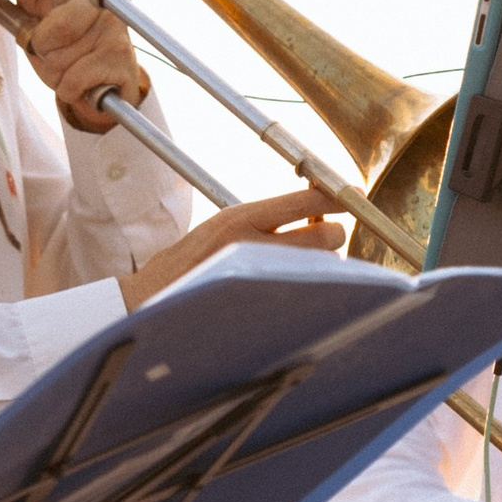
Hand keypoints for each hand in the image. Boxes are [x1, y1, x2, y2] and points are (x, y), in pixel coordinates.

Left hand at [0, 0, 151, 131]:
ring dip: (56, 71)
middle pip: (55, 28)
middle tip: (52, 48)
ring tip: (72, 65)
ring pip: (59, 59)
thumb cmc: (73, 44)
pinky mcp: (122, 59)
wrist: (108, 85)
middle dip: (43, 47)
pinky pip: (71, 81)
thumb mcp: (43, 13)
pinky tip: (83, 83)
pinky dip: (68, 89)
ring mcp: (117, 26)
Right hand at [118, 187, 343, 309]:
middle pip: (327, 236)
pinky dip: (306, 287)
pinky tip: (291, 287)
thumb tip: (316, 214)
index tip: (352, 194)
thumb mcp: (222, 227)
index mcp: (240, 219)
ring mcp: (260, 279)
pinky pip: (304, 293)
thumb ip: (266, 221)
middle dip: (332, 235)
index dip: (337, 196)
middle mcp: (253, 246)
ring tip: (294, 266)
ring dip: (318, 264)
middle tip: (322, 235)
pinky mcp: (263, 306)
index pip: (306, 199)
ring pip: (320, 267)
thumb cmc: (189, 267)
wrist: (149, 303)